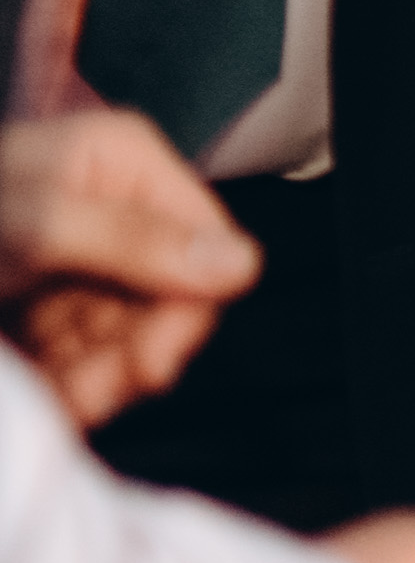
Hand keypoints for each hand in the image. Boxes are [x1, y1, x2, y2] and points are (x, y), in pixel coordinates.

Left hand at [0, 111, 259, 426]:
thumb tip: (241, 264)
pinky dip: (67, 381)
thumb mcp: (26, 224)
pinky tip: (44, 392)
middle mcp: (113, 203)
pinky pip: (84, 351)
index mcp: (120, 161)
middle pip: (167, 299)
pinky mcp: (46, 298)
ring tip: (55, 401)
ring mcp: (80, 253)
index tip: (149, 369)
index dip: (184, 311)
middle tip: (89, 399)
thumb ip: (129, 240)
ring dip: (95, 380)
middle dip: (128, 357)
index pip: (205, 244)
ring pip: (126, 335)